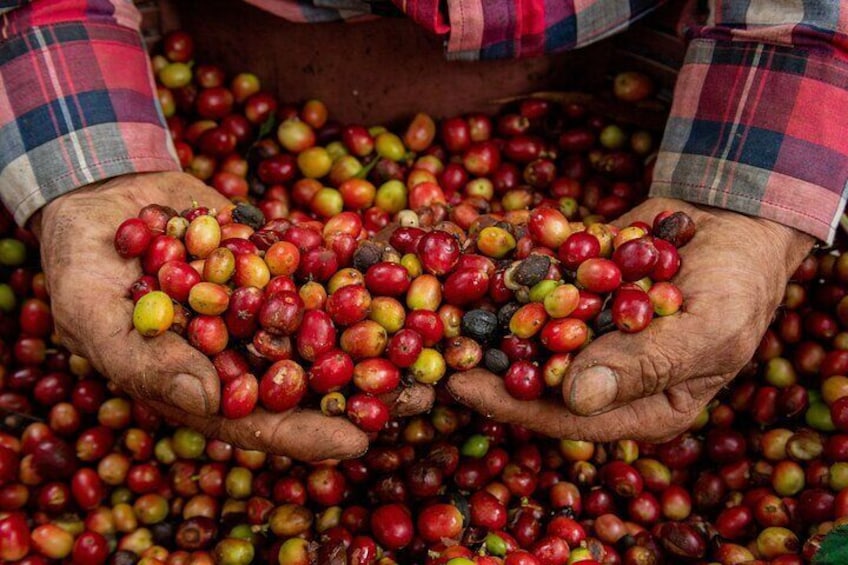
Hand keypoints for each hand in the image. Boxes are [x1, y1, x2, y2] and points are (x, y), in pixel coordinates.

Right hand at [31, 172, 432, 459]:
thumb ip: (144, 361)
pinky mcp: (279, 264)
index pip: (260, 424)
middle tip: (421, 399)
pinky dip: (362, 276)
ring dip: (381, 338)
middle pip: (312, 383)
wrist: (103, 191)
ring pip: (330, 330)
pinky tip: (407, 277)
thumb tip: (207, 398)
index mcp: (202, 385)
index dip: (307, 436)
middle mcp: (243, 353)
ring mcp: (265, 307)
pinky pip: (324, 273)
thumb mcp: (92, 314)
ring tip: (433, 343)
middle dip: (365, 393)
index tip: (357, 443)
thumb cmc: (81, 264)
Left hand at [447, 197, 813, 441]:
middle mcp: (603, 374)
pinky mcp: (574, 289)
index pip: (566, 418)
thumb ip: (646, 364)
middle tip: (429, 346)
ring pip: (522, 332)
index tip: (462, 385)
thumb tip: (576, 398)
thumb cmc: (741, 284)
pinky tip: (460, 262)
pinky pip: (532, 286)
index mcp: (639, 406)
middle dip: (481, 363)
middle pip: (533, 378)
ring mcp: (585, 329)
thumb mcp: (708, 330)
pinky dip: (500, 275)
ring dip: (479, 320)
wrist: (738, 218)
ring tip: (431, 307)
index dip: (512, 404)